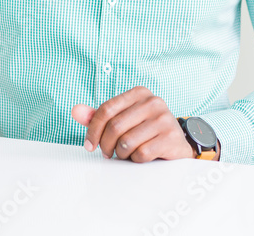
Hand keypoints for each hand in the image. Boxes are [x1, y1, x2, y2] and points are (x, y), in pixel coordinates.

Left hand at [71, 87, 196, 162]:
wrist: (178, 143)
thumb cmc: (145, 130)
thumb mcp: (123, 119)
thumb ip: (98, 115)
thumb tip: (75, 111)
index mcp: (139, 93)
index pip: (106, 110)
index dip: (93, 130)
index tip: (89, 145)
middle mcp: (153, 102)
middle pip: (115, 127)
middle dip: (106, 145)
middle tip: (108, 153)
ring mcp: (164, 119)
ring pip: (126, 142)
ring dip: (121, 154)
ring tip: (126, 153)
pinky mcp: (170, 137)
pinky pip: (141, 153)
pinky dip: (136, 159)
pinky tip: (140, 156)